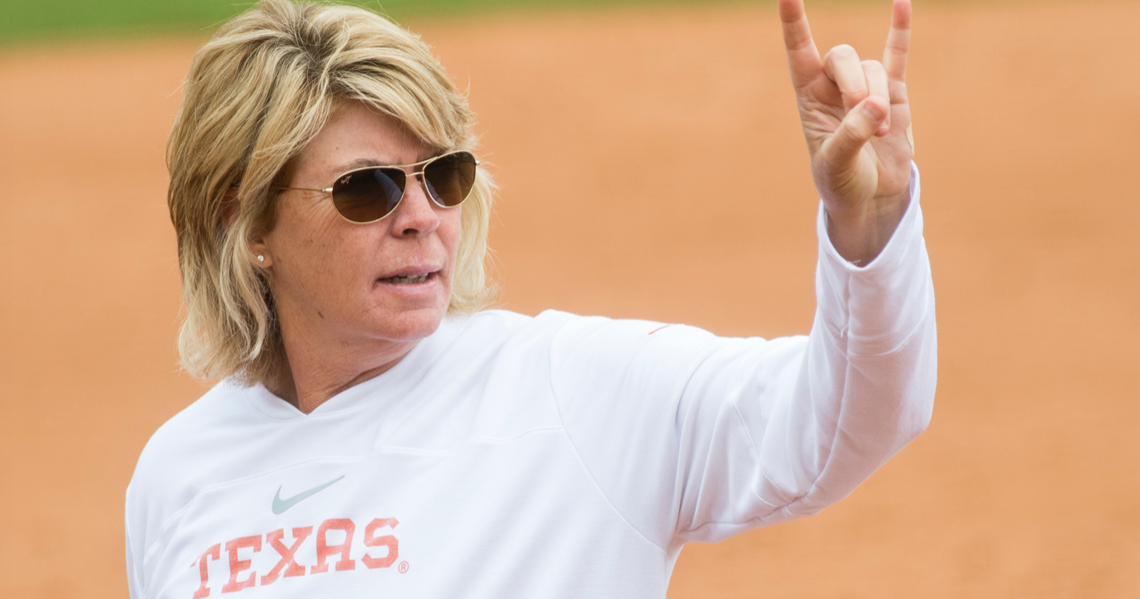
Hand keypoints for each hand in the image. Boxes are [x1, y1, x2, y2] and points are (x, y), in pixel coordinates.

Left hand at [780, 0, 913, 263]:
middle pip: (843, 57)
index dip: (794, 22)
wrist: (870, 199)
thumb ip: (851, 136)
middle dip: (855, 83)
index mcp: (808, 97)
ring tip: (880, 133)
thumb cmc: (841, 181)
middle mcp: (832, 86)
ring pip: (873, 68)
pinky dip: (899, 31)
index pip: (798, 50)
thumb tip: (874, 105)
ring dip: (877, 98)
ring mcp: (864, 87)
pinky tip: (901, 3)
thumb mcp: (837, 164)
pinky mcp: (893, 93)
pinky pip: (897, 55)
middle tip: (862, 113)